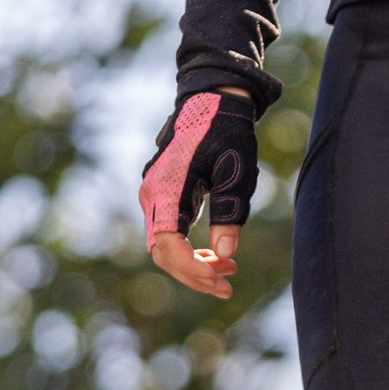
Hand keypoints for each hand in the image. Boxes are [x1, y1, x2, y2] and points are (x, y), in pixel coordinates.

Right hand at [142, 86, 256, 299]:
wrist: (212, 102)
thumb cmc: (227, 134)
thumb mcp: (236, 174)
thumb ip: (229, 212)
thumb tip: (225, 253)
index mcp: (167, 189)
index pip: (169, 246)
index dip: (193, 270)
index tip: (221, 281)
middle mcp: (152, 195)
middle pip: (163, 253)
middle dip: (194, 275)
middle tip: (228, 287)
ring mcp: (153, 197)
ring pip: (165, 247)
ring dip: (194, 265)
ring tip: (230, 271)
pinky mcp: (162, 197)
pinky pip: (170, 234)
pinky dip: (190, 250)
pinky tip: (218, 256)